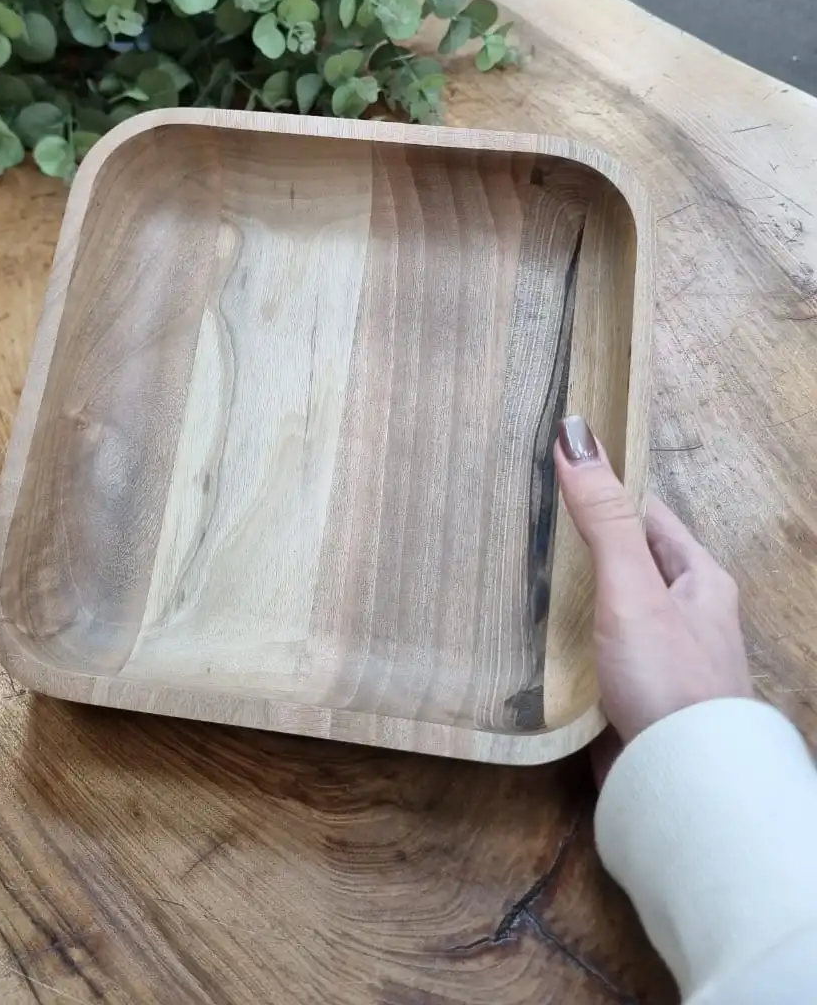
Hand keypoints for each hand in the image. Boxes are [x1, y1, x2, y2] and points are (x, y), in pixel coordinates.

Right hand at [555, 417, 752, 771]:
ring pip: (607, 610)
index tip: (553, 472)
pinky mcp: (631, 696)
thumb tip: (575, 434)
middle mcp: (685, 615)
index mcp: (699, 579)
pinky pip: (595, 654)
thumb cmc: (667, 678)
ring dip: (569, 598)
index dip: (603, 491)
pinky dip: (567, 643)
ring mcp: (658, 658)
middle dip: (580, 545)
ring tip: (517, 575)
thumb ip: (602, 516)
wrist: (681, 783)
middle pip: (626, 562)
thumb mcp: (632, 586)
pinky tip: (533, 640)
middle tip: (522, 524)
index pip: (645, 515)